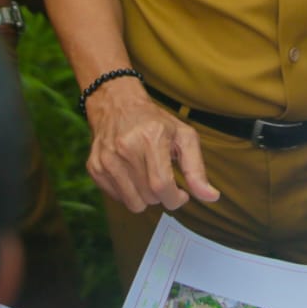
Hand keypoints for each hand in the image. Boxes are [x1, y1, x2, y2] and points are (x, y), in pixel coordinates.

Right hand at [85, 79, 220, 212]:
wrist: (116, 104)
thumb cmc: (154, 121)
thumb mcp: (184, 136)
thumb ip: (197, 169)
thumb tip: (211, 197)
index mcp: (151, 138)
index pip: (162, 187)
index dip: (175, 198)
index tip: (181, 194)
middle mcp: (125, 148)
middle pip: (149, 197)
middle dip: (162, 195)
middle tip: (163, 177)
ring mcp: (107, 158)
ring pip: (133, 203)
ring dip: (145, 196)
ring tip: (146, 175)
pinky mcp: (94, 167)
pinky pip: (117, 198)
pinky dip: (128, 192)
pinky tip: (130, 173)